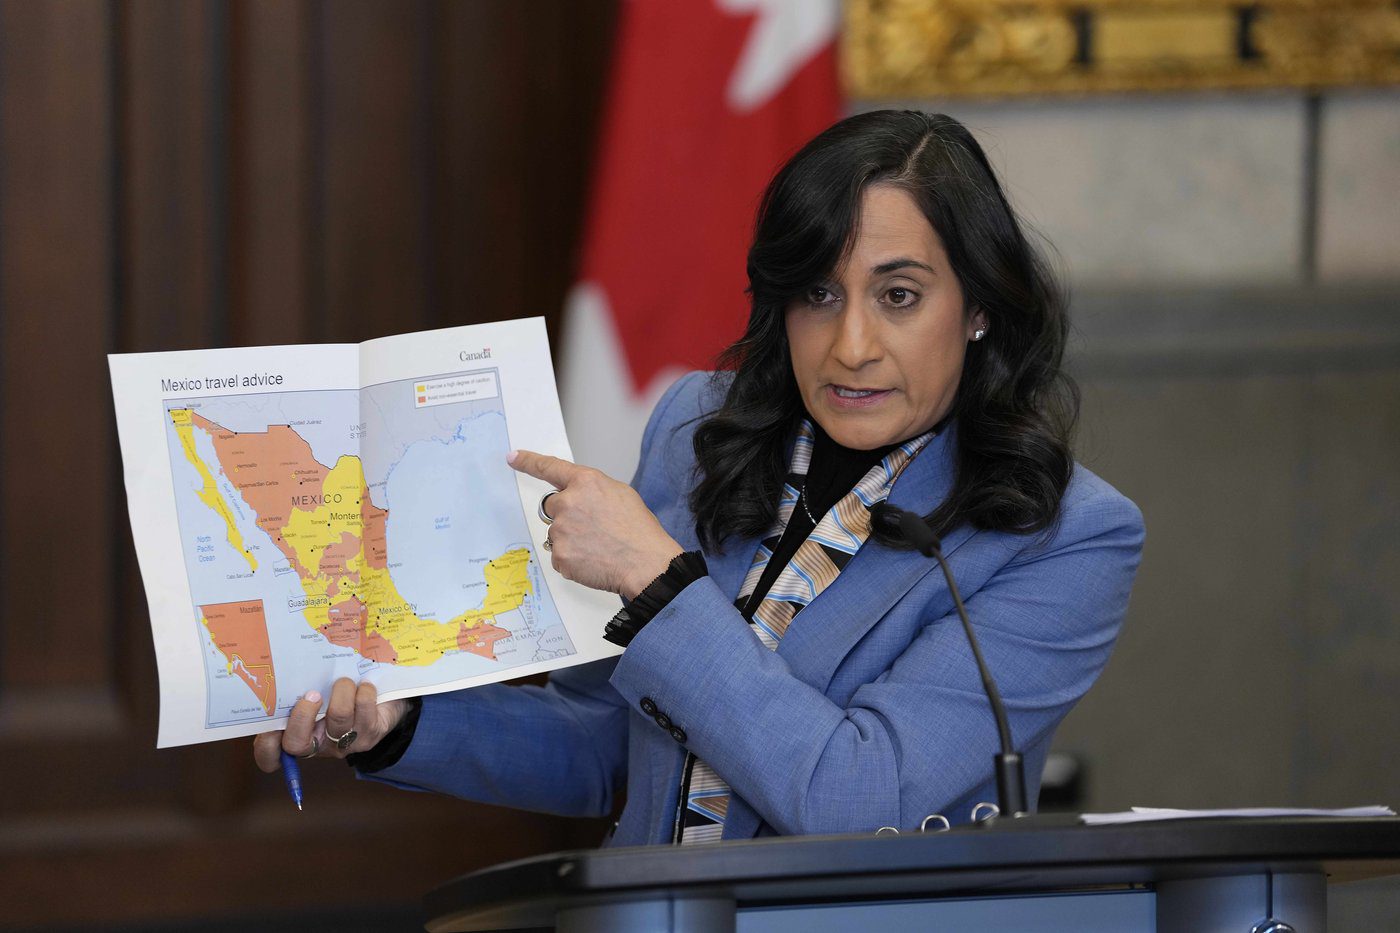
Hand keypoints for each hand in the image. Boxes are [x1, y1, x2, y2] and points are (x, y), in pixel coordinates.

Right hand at [253, 678, 407, 771]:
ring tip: (344, 680)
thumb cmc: (340, 693)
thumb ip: (299, 688)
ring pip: (337, 719)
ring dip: (341, 691)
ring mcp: (343, 744)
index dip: (265, 746)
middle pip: (297, 744)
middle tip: (313, 693)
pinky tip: (364, 685)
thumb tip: (285, 667)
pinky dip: (363, 692)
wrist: (384, 700)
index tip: (269, 725)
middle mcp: (317, 744)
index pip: (270, 756)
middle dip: (301, 716)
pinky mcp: (369, 736)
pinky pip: (364, 712)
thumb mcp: (318, 691)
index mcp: (298, 733)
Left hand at [508, 449, 682, 598]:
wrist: (646, 563)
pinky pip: (560, 555)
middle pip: (551, 506)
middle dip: (565, 515)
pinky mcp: (560, 555)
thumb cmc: (639, 531)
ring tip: (598, 547)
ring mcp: (561, 530)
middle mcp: (568, 502)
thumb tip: (580, 497)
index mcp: (585, 482)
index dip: (528, 461)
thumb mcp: (620, 494)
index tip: (512, 457)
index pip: (549, 467)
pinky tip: (594, 560)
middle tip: (591, 528)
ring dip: (571, 539)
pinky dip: (573, 559)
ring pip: (556, 533)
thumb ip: (592, 491)